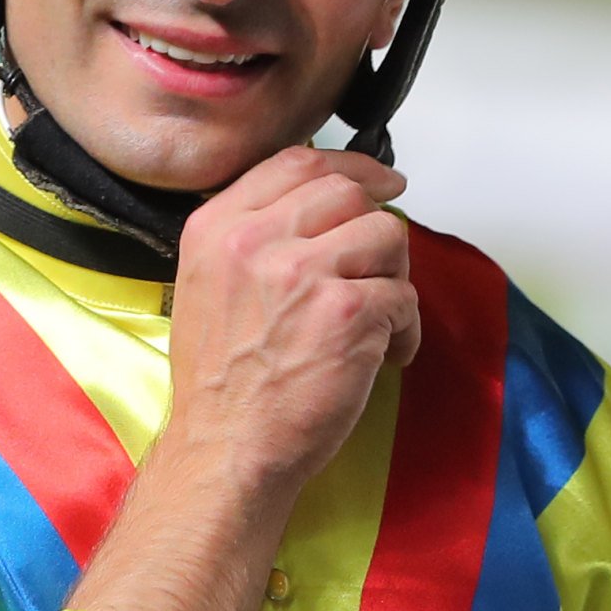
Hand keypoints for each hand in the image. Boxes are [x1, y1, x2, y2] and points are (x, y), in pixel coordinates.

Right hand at [149, 147, 419, 506]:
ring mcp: (304, 272)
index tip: (376, 179)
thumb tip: (317, 209)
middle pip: (347, 191)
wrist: (226, 448)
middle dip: (377, 221)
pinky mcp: (348, 312)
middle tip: (387, 254)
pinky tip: (383, 355)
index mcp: (217, 228)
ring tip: (377, 318)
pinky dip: (404, 328)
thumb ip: (250, 237)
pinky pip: (403, 295)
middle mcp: (256, 241)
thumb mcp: (206, 286)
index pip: (295, 161)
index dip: (348, 164)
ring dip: (393, 276)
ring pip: (385, 236)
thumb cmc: (220, 384)